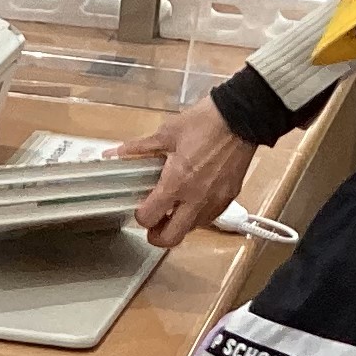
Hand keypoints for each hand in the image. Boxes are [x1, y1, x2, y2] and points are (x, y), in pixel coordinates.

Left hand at [125, 98, 254, 247]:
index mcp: (176, 183)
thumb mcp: (167, 133)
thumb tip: (114, 153)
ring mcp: (214, 201)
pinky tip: (193, 199)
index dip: (140, 216)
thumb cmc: (206, 122)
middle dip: (157, 236)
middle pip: (171, 239)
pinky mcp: (229, 198)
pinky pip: (209, 218)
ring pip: (191, 230)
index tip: (141, 207)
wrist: (242, 117)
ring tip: (174, 208)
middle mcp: (195, 199)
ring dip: (179, 224)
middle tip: (154, 224)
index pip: (149, 218)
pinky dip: (197, 215)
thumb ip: (139, 148)